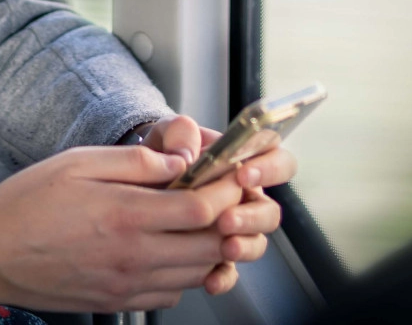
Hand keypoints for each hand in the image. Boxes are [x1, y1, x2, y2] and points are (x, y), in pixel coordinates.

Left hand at [127, 114, 297, 296]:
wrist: (139, 185)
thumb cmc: (161, 155)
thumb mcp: (165, 134)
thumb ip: (178, 132)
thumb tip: (187, 153)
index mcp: (241, 159)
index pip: (273, 156)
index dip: (268, 167)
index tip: (243, 176)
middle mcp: (245, 196)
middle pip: (270, 209)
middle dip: (253, 217)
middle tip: (227, 219)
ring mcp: (234, 227)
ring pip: (257, 241)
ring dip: (245, 245)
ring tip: (225, 248)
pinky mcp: (218, 254)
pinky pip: (231, 271)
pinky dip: (223, 277)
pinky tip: (209, 280)